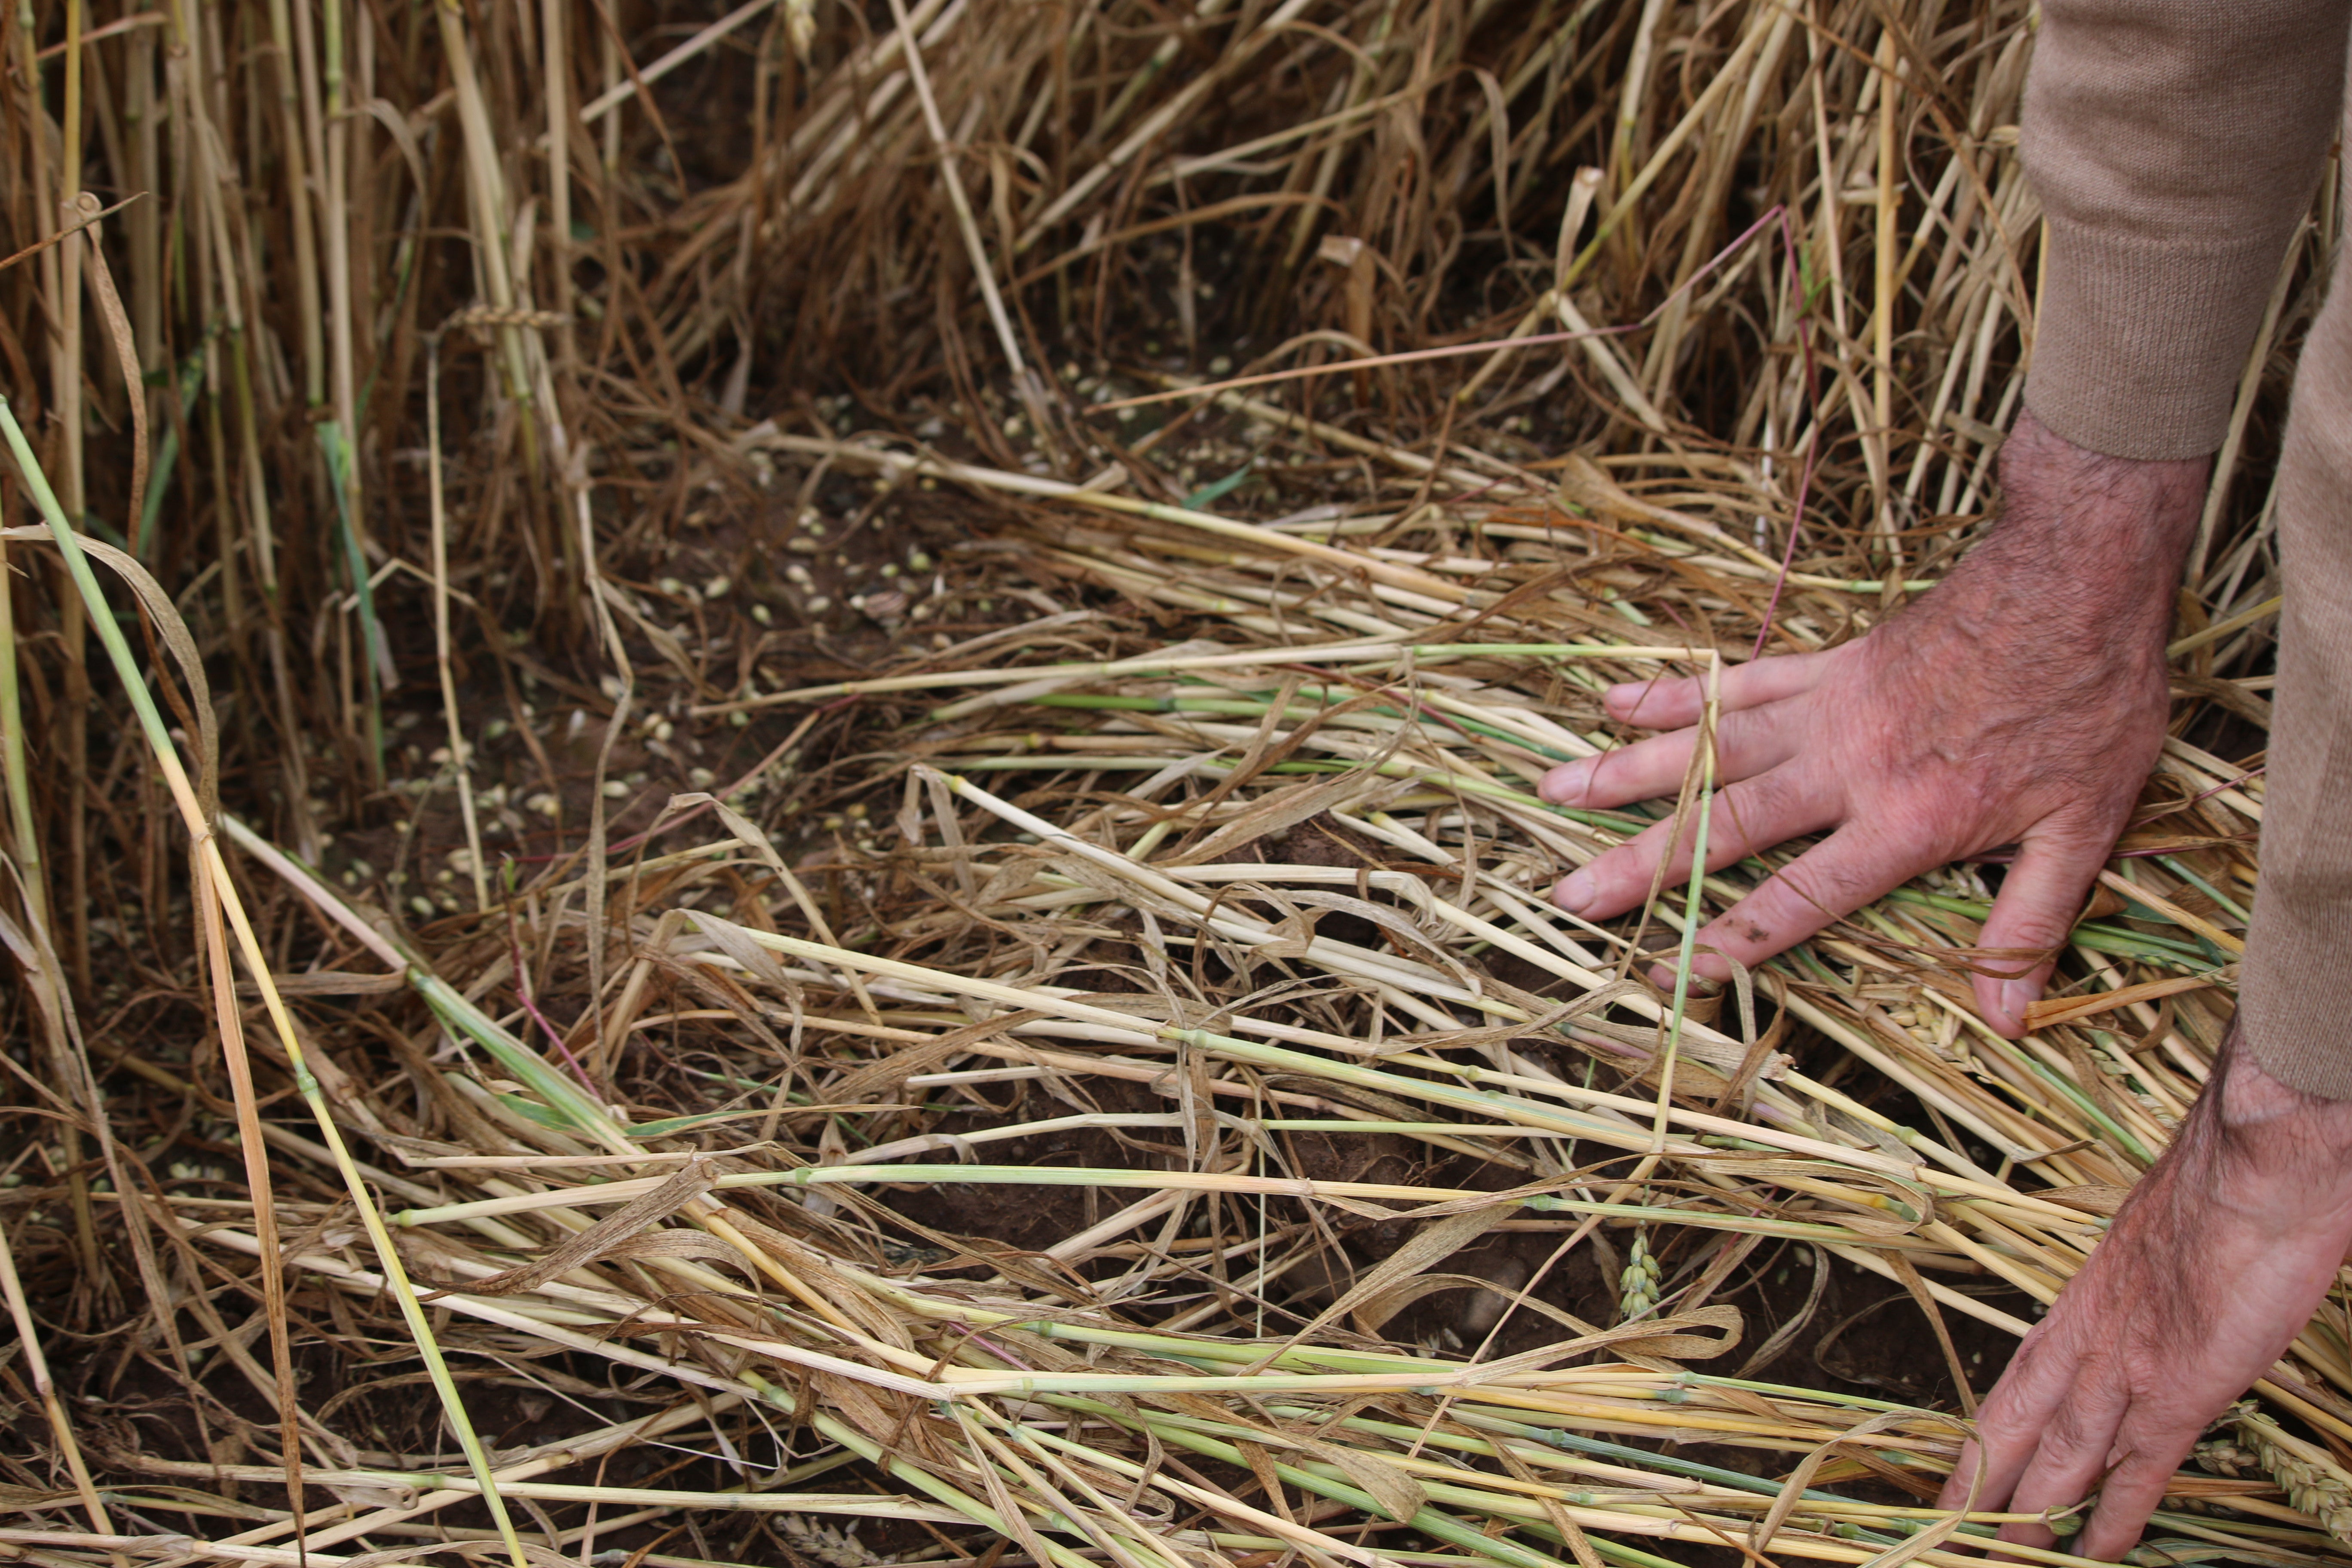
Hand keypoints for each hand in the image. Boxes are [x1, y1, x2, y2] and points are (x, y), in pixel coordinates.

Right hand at [1537, 411, 2204, 1034]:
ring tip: (1556, 789)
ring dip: (1628, 770)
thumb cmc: (2089, 708)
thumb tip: (2008, 1020)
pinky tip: (1613, 699)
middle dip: (1641, 864)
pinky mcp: (1827, 663)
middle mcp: (1847, 769)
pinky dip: (1674, 693)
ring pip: (1710, 748)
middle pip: (1725, 825)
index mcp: (1906, 823)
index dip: (1732, 941)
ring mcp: (1828, 710)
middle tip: (1569, 892)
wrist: (2079, 582)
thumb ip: (2031, 923)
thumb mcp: (2085, 830)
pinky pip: (1737, 681)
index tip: (1668, 973)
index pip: (1801, 898)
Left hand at [1937, 1027, 2351, 1557]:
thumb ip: (2150, 1276)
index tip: (1963, 1467)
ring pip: (2062, 1457)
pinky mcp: (2180, 1388)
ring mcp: (2130, 1365)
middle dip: (1981, 1485)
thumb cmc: (2224, 1186)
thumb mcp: (2165, 1234)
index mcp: (2085, 1296)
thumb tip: (2159, 1290)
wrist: (2258, 1160)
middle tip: (1945, 1533)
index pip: (2020, 1377)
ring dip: (2029, 1515)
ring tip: (1996, 1558)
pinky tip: (2096, 1554)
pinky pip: (2138, 1470)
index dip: (1989, 1431)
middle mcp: (2092, 1335)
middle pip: (2017, 1424)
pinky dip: (2114, 1518)